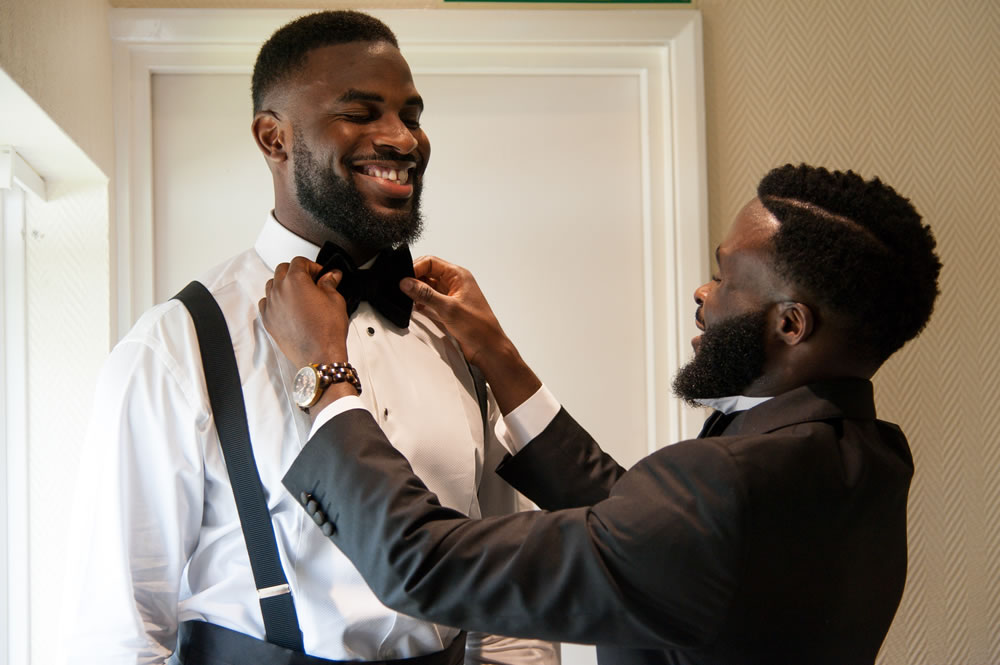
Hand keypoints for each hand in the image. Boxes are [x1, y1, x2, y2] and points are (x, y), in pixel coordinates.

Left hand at [259, 257, 349, 369]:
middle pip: (282, 270)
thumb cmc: (327, 331)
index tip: (320, 274)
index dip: (312, 265)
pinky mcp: (268, 320)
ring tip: (297, 293)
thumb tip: (331, 276)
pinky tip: (286, 306)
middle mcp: (279, 290)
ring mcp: (271, 305)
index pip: (299, 261)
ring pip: (271, 285)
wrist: (319, 355)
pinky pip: (265, 303)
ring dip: (283, 284)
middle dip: (296, 271)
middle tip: (309, 280)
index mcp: (296, 281)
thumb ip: (330, 283)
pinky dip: (274, 301)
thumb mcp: (335, 300)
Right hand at [400, 256, 540, 413]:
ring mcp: (450, 296)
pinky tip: (415, 308)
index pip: (431, 262)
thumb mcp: (448, 308)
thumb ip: (425, 294)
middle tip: (402, 290)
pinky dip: (420, 303)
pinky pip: (429, 300)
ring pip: (427, 287)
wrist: (488, 349)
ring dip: (416, 292)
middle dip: (414, 280)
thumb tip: (406, 282)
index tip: (403, 279)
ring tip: (406, 299)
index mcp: (458, 275)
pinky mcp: (447, 309)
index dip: (415, 267)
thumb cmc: (479, 327)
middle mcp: (454, 283)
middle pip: (427, 273)